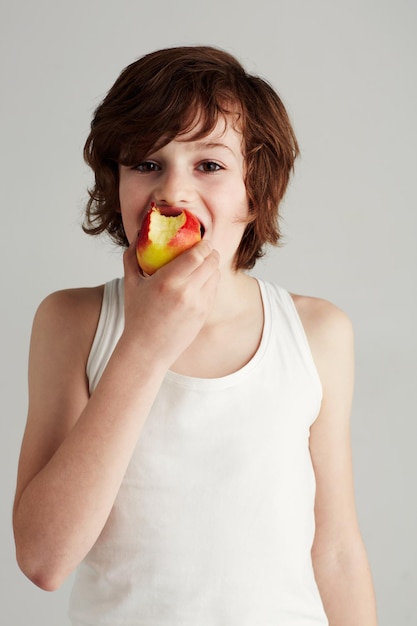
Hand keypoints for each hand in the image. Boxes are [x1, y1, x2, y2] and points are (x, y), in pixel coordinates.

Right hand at [121, 238, 219, 366]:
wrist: (147, 350)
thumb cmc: (136, 317)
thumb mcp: (130, 285)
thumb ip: (131, 259)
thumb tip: (135, 240)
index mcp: (167, 281)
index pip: (197, 255)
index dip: (204, 245)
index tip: (201, 240)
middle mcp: (185, 292)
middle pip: (211, 262)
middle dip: (211, 253)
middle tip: (205, 250)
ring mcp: (197, 305)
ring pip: (216, 275)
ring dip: (212, 267)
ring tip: (203, 265)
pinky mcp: (203, 314)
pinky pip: (214, 290)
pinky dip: (210, 282)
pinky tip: (201, 282)